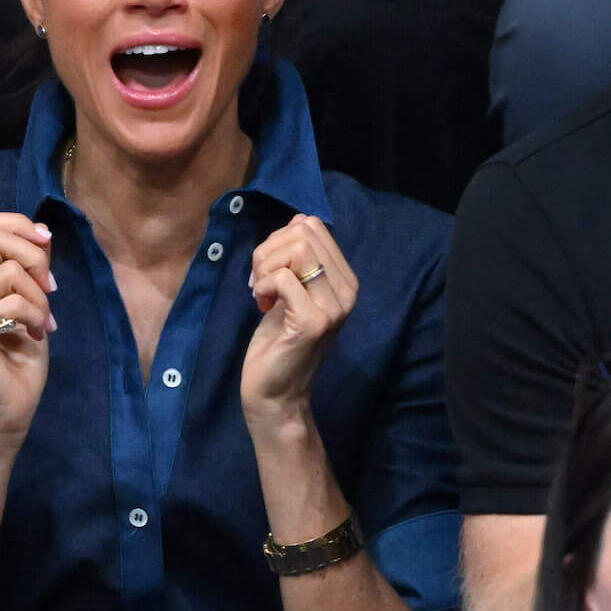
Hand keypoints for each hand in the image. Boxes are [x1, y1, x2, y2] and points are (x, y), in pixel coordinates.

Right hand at [0, 212, 53, 449]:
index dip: (18, 224)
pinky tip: (36, 334)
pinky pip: (13, 302)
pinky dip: (36, 314)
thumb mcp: (30, 298)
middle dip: (34, 256)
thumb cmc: (21, 353)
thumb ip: (28, 266)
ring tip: (42, 320)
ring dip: (40, 295)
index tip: (46, 244)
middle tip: (50, 288)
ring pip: (9, 270)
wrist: (9, 405)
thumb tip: (41, 233)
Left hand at [242, 214, 358, 418]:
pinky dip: (263, 286)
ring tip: (263, 292)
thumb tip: (300, 219)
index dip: (280, 240)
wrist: (276, 391)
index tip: (271, 271)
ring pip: (295, 250)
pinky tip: (263, 305)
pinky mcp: (314, 321)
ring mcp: (335, 307)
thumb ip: (300, 257)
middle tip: (262, 281)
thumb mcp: (293, 290)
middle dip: (269, 250)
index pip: (313, 225)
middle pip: (303, 232)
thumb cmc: (279, 339)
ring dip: (265, 267)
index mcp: (347, 279)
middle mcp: (349, 290)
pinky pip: (282, 278)